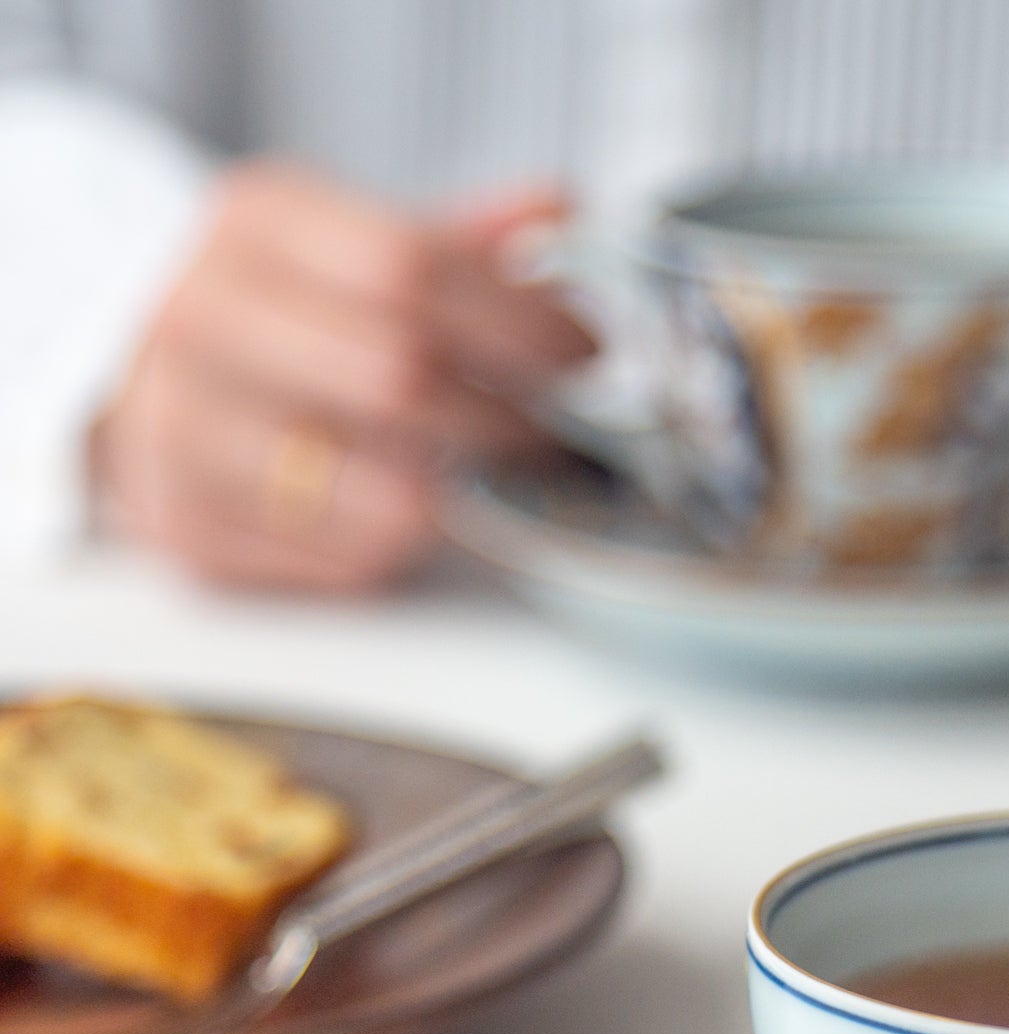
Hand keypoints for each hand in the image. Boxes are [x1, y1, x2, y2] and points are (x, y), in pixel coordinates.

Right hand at [93, 161, 595, 591]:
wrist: (148, 385)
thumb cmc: (285, 320)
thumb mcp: (357, 245)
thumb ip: (463, 240)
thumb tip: (564, 215)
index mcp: (254, 226)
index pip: (408, 268)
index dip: (518, 321)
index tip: (580, 353)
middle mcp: (201, 318)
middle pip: (401, 378)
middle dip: (508, 418)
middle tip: (556, 436)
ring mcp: (184, 428)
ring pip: (384, 491)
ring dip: (468, 496)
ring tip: (496, 478)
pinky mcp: (194, 528)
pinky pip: (351, 562)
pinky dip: (409, 547)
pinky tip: (417, 515)